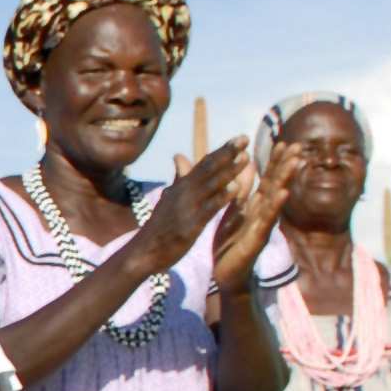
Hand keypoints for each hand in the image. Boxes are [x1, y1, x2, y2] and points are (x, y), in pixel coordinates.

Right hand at [121, 140, 254, 281]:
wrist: (144, 252)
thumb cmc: (159, 227)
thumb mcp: (169, 198)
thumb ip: (179, 177)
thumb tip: (179, 156)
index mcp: (182, 186)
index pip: (205, 163)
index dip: (222, 150)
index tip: (239, 138)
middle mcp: (184, 192)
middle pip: (208, 169)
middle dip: (227, 153)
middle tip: (244, 138)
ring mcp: (187, 208)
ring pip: (211, 185)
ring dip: (229, 171)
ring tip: (246, 158)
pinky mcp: (190, 225)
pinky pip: (209, 208)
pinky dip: (222, 197)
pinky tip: (236, 189)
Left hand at [208, 137, 309, 284]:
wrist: (226, 274)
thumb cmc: (229, 244)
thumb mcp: (231, 212)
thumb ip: (237, 190)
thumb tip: (244, 167)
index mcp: (253, 206)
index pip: (267, 179)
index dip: (275, 161)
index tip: (284, 142)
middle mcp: (262, 213)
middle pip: (276, 184)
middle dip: (286, 165)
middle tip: (298, 145)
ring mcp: (262, 225)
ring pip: (276, 199)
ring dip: (286, 180)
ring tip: (295, 162)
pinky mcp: (257, 239)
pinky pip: (267, 220)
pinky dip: (275, 206)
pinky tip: (283, 193)